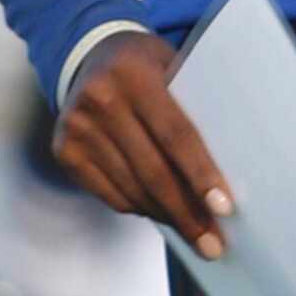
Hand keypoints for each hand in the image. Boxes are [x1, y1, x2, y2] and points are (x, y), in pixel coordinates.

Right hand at [52, 31, 232, 258]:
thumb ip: (195, 103)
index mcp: (135, 74)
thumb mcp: (172, 65)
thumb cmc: (146, 63)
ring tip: (195, 234)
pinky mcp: (64, 151)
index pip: (175, 134)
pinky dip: (140, 207)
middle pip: (153, 170)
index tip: (223, 208)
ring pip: (132, 188)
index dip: (200, 174)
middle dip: (187, 211)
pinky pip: (110, 194)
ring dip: (166, 216)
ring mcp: (77, 128)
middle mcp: (101, 100)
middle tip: (213, 242)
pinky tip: (162, 215)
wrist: (89, 53)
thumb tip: (231, 164)